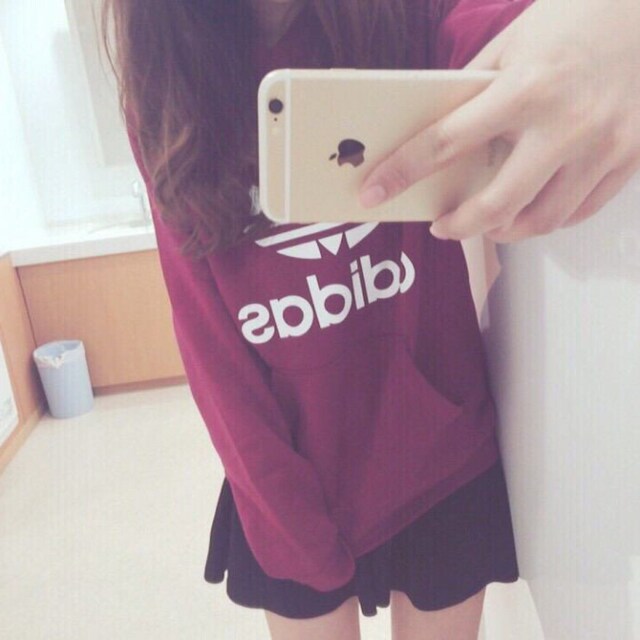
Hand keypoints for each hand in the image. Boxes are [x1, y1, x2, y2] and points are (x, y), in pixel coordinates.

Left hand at [358, 0, 639, 242]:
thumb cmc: (576, 16)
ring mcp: (603, 146)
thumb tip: (438, 136)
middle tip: (442, 226)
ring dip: (502, 230)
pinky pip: (578, 212)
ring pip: (541, 221)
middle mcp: (566, 124)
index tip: (372, 194)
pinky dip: (545, 218)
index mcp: (526, 87)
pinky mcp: (630, 158)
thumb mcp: (512, 43)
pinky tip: (530, 208)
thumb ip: (475, 92)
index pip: (444, 143)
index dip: (401, 173)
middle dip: (458, 226)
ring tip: (487, 221)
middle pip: (496, 204)